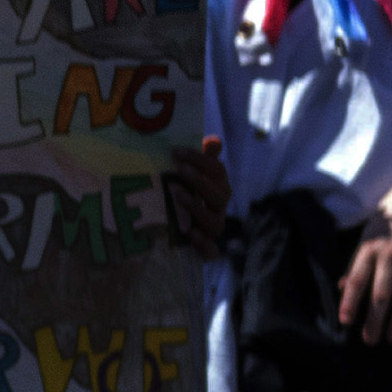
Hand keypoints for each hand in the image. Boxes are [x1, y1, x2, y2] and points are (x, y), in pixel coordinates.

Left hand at [165, 137, 227, 260]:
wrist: (171, 230)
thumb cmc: (182, 193)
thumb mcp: (187, 174)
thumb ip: (201, 158)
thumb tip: (214, 140)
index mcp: (215, 186)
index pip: (217, 171)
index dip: (200, 160)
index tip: (175, 152)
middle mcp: (216, 208)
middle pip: (219, 195)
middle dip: (201, 182)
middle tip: (180, 170)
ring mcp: (211, 228)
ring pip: (215, 222)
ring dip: (198, 208)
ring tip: (178, 196)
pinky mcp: (204, 248)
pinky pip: (211, 251)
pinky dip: (204, 245)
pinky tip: (191, 234)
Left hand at [341, 178, 391, 343]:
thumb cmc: (386, 222)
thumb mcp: (366, 237)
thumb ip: (356, 263)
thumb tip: (341, 286)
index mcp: (368, 248)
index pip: (356, 280)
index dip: (350, 302)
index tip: (345, 321)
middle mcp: (390, 255)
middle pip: (380, 294)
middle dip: (374, 320)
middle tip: (369, 340)